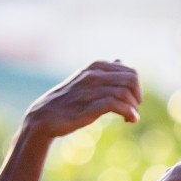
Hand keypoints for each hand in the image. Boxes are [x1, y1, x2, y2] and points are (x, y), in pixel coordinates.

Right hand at [23, 60, 141, 137]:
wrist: (43, 117)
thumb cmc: (66, 100)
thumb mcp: (85, 80)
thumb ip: (104, 71)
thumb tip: (120, 60)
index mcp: (95, 67)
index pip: (129, 71)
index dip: (136, 86)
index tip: (133, 100)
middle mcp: (93, 75)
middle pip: (131, 79)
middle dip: (137, 95)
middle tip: (134, 107)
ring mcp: (90, 90)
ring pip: (124, 92)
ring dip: (133, 107)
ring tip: (131, 118)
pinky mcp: (88, 106)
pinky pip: (115, 105)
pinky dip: (128, 113)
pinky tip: (129, 120)